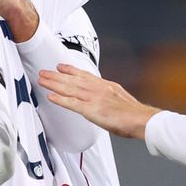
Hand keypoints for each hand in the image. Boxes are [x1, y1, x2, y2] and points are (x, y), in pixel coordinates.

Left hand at [38, 64, 160, 138]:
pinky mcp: (91, 110)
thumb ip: (107, 96)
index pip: (84, 75)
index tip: (60, 66)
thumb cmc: (134, 113)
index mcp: (105, 85)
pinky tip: (50, 96)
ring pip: (69, 88)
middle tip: (43, 72)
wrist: (143, 119)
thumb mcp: (120, 97)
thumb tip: (101, 99)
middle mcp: (97, 89)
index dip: (70, 70)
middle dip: (56, 75)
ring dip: (53, 83)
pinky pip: (72, 104)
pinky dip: (60, 99)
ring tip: (42, 80)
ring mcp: (93, 98)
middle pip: (72, 80)